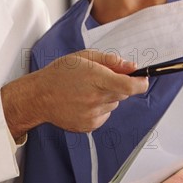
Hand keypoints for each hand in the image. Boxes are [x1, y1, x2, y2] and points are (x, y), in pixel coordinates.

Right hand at [1, 50, 148, 136]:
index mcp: (96, 79)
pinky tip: (83, 102)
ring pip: (113, 104)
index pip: (130, 86)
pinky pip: (104, 115)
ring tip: (86, 90)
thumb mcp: (85, 57)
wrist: (39, 96)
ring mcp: (92, 114)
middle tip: (101, 79)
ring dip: (107, 97)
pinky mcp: (89, 125)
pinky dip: (99, 108)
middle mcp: (96, 98)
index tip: (143, 79)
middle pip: (123, 94)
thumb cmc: (60, 73)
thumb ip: (111, 61)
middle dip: (119, 85)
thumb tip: (132, 67)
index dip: (141, 83)